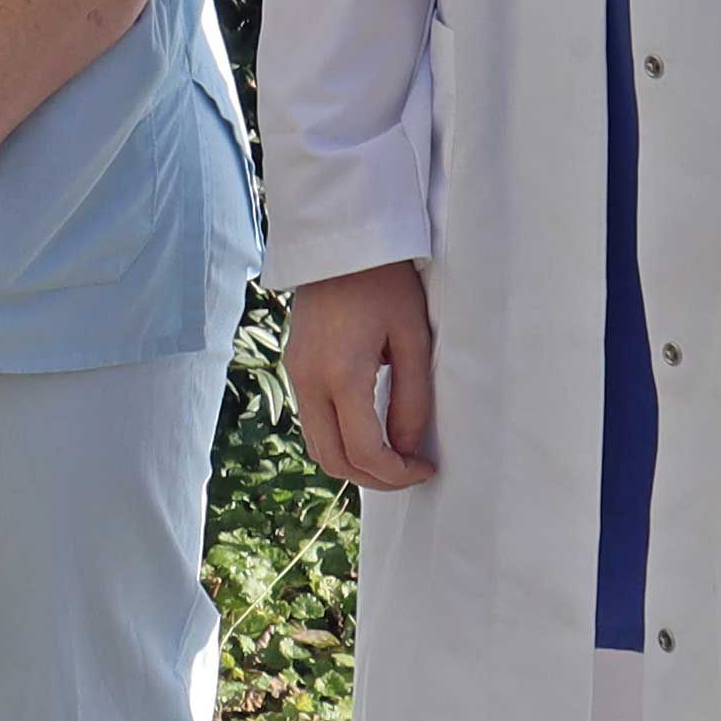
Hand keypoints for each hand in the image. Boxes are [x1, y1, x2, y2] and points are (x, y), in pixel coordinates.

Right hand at [286, 262, 439, 488]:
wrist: (340, 241)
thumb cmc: (385, 283)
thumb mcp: (414, 339)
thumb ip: (412, 400)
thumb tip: (406, 448)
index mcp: (341, 374)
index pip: (364, 452)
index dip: (398, 473)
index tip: (426, 467)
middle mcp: (308, 380)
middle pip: (333, 460)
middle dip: (374, 479)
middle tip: (409, 471)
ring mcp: (295, 373)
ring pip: (318, 445)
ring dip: (353, 461)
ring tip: (392, 453)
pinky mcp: (294, 366)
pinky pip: (312, 420)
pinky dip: (339, 438)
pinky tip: (369, 428)